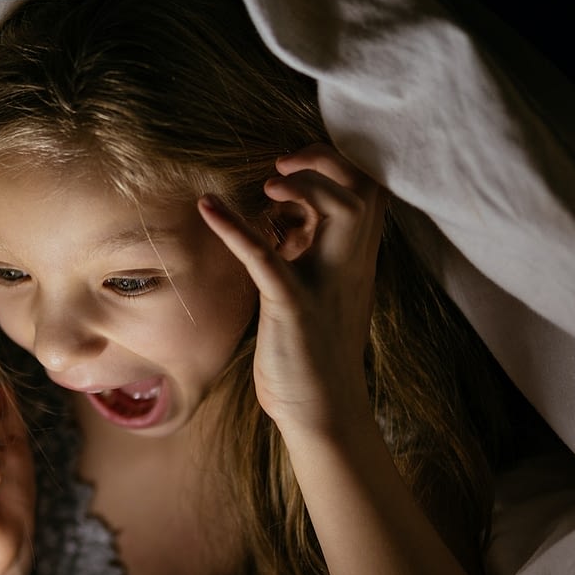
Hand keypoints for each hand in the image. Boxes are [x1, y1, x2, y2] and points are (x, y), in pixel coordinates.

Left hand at [198, 142, 386, 437]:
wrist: (324, 412)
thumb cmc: (312, 354)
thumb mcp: (314, 293)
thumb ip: (308, 255)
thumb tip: (284, 221)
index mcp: (354, 262)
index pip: (368, 193)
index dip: (337, 167)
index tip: (296, 165)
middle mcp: (349, 266)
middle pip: (364, 189)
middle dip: (326, 162)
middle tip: (282, 162)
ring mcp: (324, 284)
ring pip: (339, 212)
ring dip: (301, 184)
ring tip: (267, 181)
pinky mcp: (292, 306)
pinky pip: (265, 256)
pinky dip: (234, 228)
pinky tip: (206, 207)